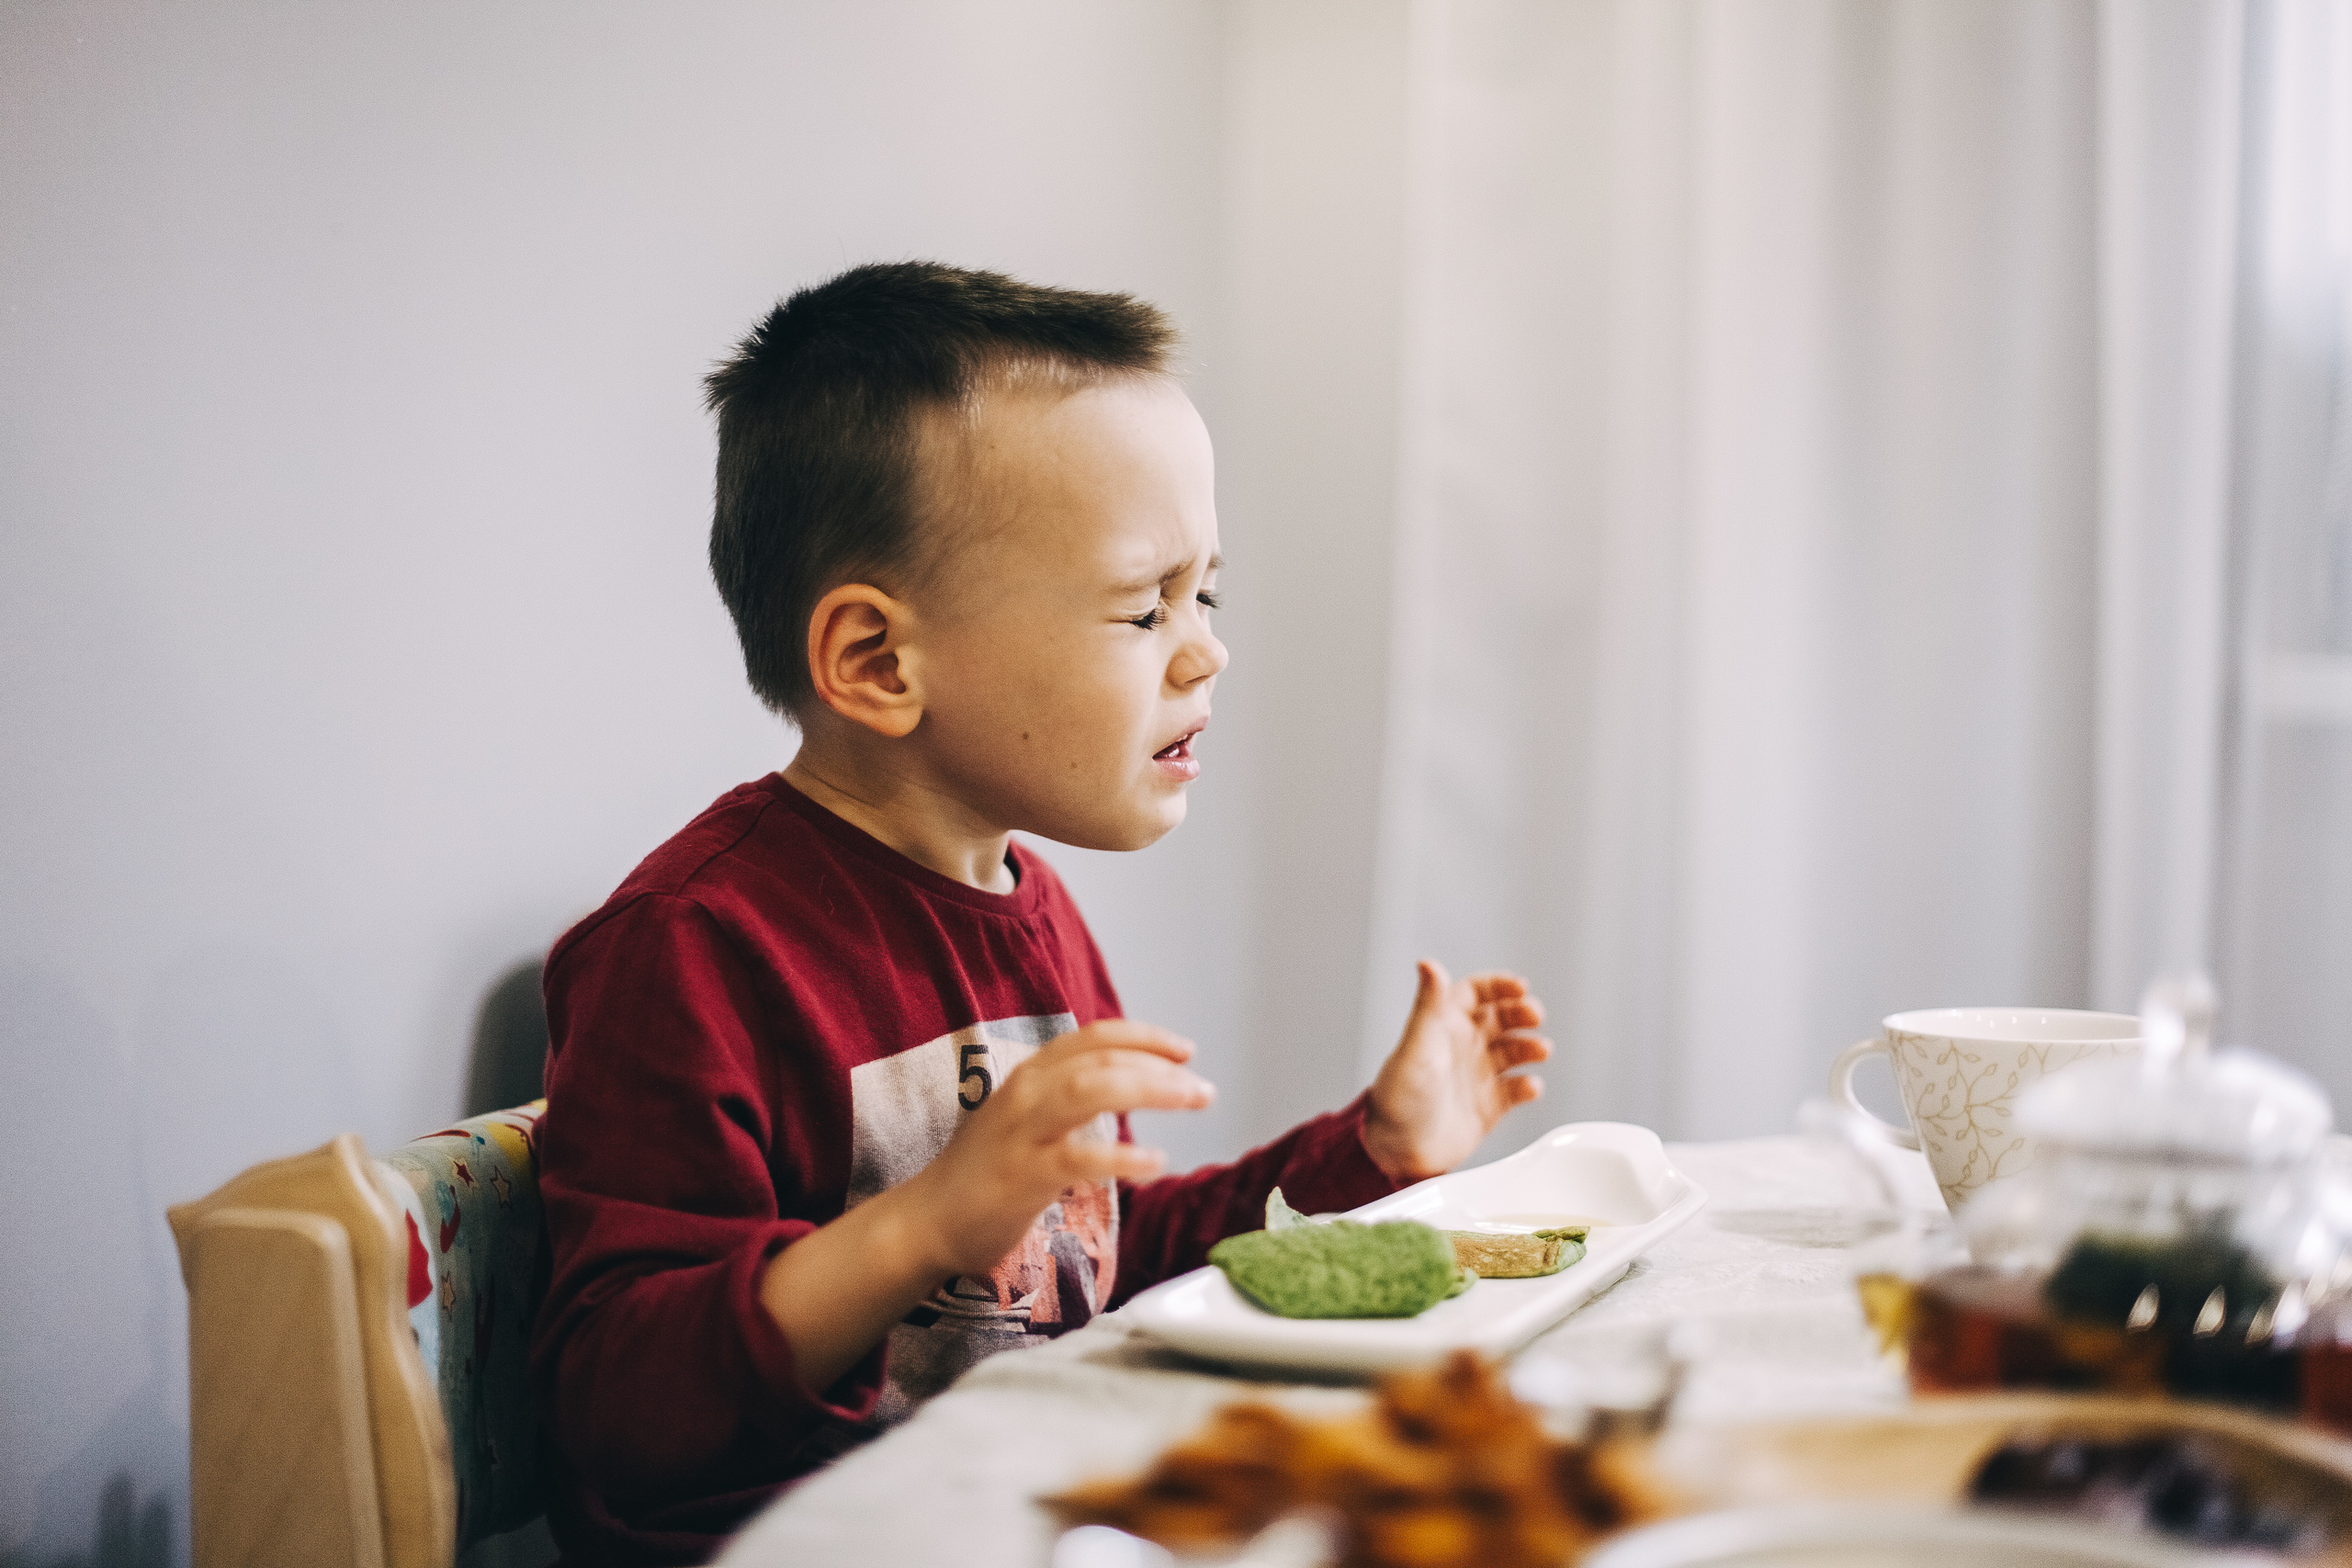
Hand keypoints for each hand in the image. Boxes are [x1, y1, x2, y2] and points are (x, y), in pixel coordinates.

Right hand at [760, 1018, 1212, 1395]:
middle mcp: (1026, 1092)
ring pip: (1092, 1090)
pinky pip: (1080, 1157)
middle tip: (1203, 1087)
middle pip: (1100, 1059)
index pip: (1093, 1037)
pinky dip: (1123, 1155)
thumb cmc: (986, 1172)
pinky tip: (1155, 1162)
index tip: (1184, 1049)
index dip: (1143, 1036)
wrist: (928, 1220)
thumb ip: (1071, 1099)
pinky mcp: (1022, 1175)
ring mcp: (1022, 1132)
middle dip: (1159, 1065)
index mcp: (1030, 1075)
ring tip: (1194, 1101)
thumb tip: (1132, 1086)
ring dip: (1151, 1089)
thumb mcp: (1029, 1119)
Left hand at [1361, 961, 1550, 1182]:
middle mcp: (1462, 1047)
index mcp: (1442, 1026)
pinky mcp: (1487, 1107)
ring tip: (1540, 1050)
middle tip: (1535, 1016)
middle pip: (1501, 1017)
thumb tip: (1428, 963)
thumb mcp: (1415, 1048)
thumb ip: (1427, 1007)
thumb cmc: (1397, 1098)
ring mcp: (1476, 1076)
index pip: (1475, 992)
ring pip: (1513, 1051)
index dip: (1499, 985)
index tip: (1520, 987)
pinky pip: (1515, 1090)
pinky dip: (1527, 1087)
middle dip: (1521, 1013)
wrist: (1397, 1153)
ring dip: (1530, 1047)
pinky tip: (1530, 1087)